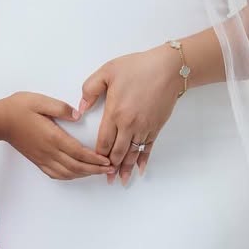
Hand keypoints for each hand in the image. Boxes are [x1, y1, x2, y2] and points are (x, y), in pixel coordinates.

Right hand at [0, 93, 114, 180]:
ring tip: (98, 172)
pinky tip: (76, 173)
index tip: (107, 160)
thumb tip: (78, 114)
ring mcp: (43, 158)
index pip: (79, 152)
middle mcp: (49, 151)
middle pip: (76, 166)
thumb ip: (61, 107)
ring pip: (68, 173)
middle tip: (109, 168)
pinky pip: (56, 173)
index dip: (95, 159)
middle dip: (95, 170)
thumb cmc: (18, 108)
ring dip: (84, 174)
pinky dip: (70, 176)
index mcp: (53, 137)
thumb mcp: (40, 100)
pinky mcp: (38, 160)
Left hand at [79, 46, 180, 184]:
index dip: (98, 155)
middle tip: (106, 179)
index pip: (103, 141)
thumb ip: (90, 90)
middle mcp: (129, 124)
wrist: (168, 69)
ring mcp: (144, 127)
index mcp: (114, 113)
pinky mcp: (155, 127)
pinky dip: (143, 160)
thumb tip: (80, 109)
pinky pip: (148, 148)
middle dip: (111, 167)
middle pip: (118, 152)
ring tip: (122, 180)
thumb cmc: (137, 67)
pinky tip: (140, 169)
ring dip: (126, 168)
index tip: (93, 164)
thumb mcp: (107, 71)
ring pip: (133, 153)